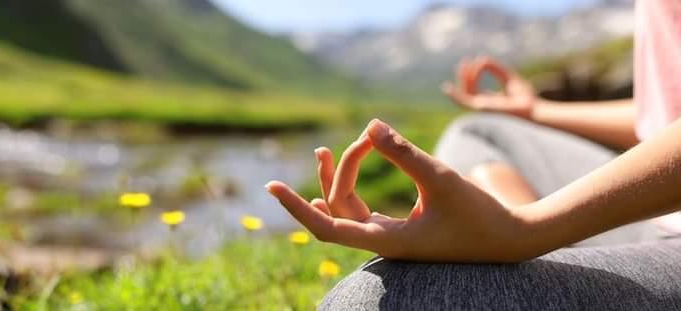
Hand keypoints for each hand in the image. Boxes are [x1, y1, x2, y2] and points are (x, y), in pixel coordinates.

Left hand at [266, 119, 540, 262]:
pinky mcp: (401, 228)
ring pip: (346, 209)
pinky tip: (346, 168)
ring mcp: (390, 235)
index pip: (326, 228)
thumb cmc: (480, 215)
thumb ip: (405, 153)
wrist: (510, 239)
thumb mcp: (441, 179)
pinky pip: (362, 208)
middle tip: (353, 141)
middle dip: (334, 172)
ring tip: (324, 149)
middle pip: (336, 209)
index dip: (296, 209)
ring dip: (336, 179)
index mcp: (386, 240)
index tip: (271, 187)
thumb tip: (370, 124)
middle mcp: (381, 241)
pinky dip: (352, 186)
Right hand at [443, 56, 536, 118]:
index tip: (480, 60)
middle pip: (466, 91)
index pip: (474, 89)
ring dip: (463, 78)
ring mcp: (481, 108)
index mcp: (489, 102)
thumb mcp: (509, 78)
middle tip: (466, 60)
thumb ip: (497, 69)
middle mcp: (483, 106)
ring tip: (466, 62)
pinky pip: (468, 95)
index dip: (473, 74)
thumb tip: (483, 58)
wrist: (532, 109)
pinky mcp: (481, 108)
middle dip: (463, 76)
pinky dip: (464, 85)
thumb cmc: (524, 98)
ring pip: (465, 93)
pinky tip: (464, 74)